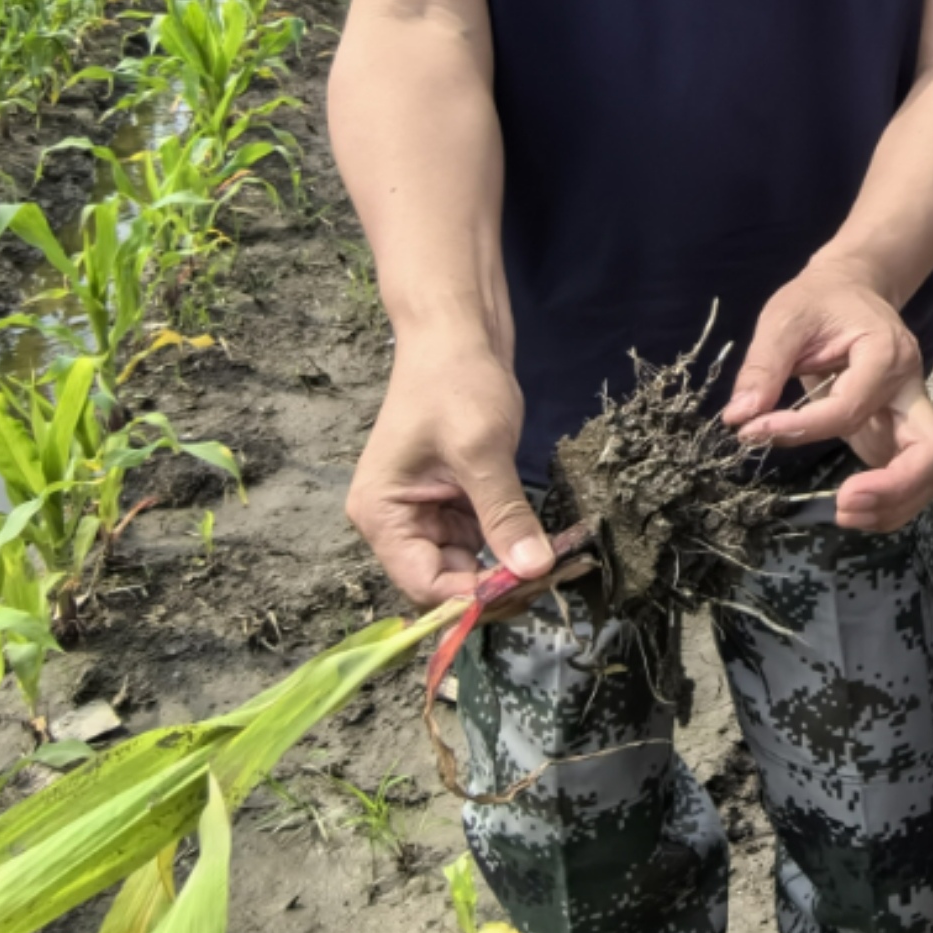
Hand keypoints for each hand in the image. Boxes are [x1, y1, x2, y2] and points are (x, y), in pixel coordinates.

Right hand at [346, 335, 552, 606]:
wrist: (456, 334)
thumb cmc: (454, 382)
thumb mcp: (481, 449)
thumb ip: (504, 513)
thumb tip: (533, 570)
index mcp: (381, 515)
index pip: (423, 584)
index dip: (470, 597)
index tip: (522, 589)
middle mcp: (395, 523)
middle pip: (444, 582)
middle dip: (492, 586)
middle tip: (546, 578)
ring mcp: (424, 514)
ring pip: (466, 567)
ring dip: (505, 569)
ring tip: (551, 563)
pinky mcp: (452, 503)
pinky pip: (480, 542)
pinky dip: (508, 545)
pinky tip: (540, 544)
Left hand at [724, 258, 932, 529]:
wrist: (852, 289)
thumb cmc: (820, 300)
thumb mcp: (785, 318)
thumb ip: (764, 366)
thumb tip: (740, 418)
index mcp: (886, 353)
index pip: (853, 407)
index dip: (805, 427)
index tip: (757, 431)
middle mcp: (911, 389)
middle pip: (932, 452)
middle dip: (893, 487)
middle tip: (843, 505)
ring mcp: (910, 414)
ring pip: (930, 473)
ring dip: (894, 505)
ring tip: (843, 514)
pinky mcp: (899, 433)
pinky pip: (911, 477)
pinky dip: (890, 503)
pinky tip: (853, 510)